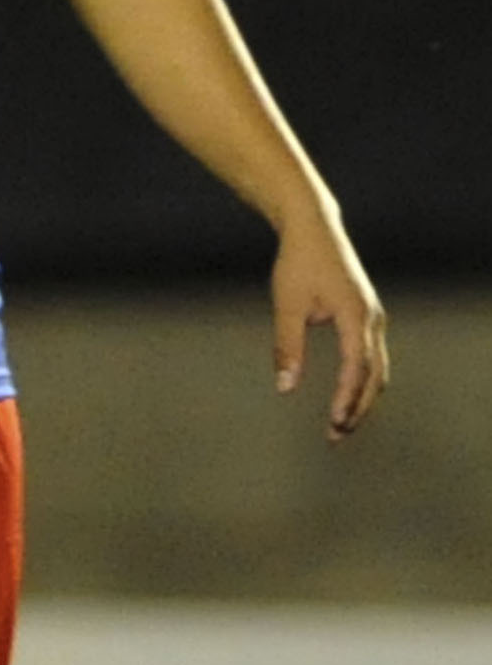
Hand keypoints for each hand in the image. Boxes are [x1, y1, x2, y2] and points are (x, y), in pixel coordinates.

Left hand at [274, 214, 392, 440]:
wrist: (315, 229)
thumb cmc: (298, 264)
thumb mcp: (287, 304)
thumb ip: (287, 346)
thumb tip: (285, 387)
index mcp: (356, 315)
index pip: (356, 366)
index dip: (347, 397)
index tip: (334, 422)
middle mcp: (373, 319)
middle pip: (375, 375)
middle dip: (358, 407)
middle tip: (336, 435)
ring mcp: (374, 318)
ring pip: (377, 368)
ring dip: (361, 397)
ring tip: (340, 424)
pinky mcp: (367, 317)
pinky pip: (372, 357)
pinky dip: (363, 381)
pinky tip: (347, 397)